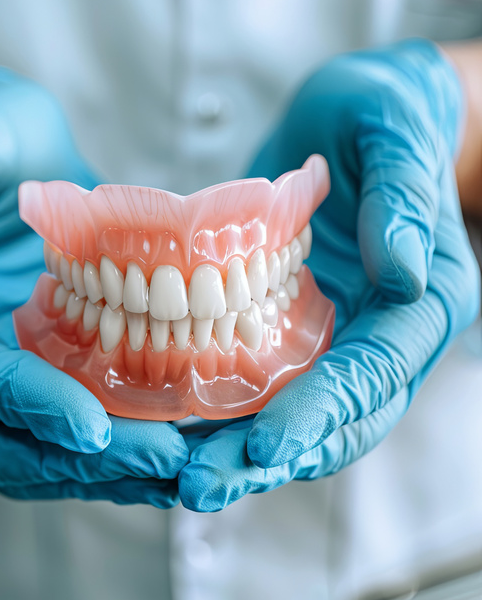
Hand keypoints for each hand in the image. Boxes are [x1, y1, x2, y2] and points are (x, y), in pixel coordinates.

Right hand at [0, 66, 187, 504]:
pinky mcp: (38, 375)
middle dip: (82, 462)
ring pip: (37, 456)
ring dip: (108, 474)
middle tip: (165, 460)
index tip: (93, 426)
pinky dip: (120, 454)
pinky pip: (70, 434)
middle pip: (2, 442)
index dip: (28, 405)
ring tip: (185, 469)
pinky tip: (179, 450)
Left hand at [179, 39, 479, 510]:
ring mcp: (339, 339)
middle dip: (274, 457)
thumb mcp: (394, 132)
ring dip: (243, 454)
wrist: (358, 115)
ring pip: (298, 416)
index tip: (266, 444)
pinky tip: (173, 430)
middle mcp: (386, 335)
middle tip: (202, 486)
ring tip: (182, 480)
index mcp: (427, 299)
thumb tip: (406, 271)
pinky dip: (224, 414)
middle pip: (338, 418)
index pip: (376, 372)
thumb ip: (404, 197)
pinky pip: (263, 385)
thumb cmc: (385, 113)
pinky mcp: (295, 331)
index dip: (322, 411)